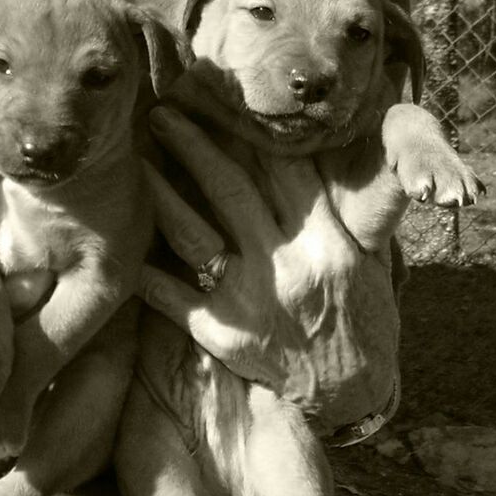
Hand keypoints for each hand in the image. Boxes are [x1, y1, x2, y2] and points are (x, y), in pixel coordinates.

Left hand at [138, 106, 399, 429]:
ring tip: (137, 164)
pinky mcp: (224, 333)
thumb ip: (347, 208)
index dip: (248, 131)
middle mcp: (289, 263)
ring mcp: (252, 299)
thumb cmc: (361, 318)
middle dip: (194, 146)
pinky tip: (125, 248)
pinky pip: (174, 297)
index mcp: (328, 239)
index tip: (218, 101)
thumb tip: (332, 152)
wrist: (351, 394)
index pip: (283, 170)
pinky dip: (148, 273)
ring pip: (195, 235)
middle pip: (232, 190)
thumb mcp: (370, 259)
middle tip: (162, 115)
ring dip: (161, 196)